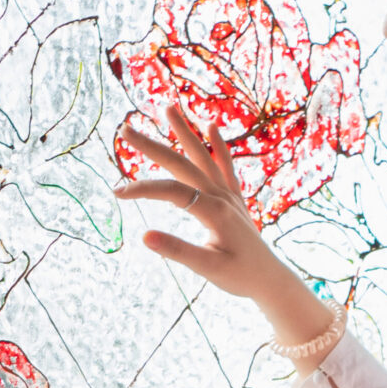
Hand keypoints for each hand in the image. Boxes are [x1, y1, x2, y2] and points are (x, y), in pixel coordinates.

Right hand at [117, 107, 284, 304]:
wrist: (270, 280)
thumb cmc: (239, 277)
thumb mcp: (207, 269)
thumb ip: (177, 251)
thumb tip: (144, 235)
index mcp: (214, 212)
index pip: (171, 192)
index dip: (142, 189)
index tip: (116, 193)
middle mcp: (222, 196)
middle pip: (182, 164)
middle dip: (152, 146)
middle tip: (125, 129)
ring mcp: (229, 194)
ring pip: (204, 156)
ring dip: (184, 131)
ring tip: (167, 108)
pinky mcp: (235, 198)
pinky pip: (226, 165)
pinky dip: (219, 145)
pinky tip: (211, 125)